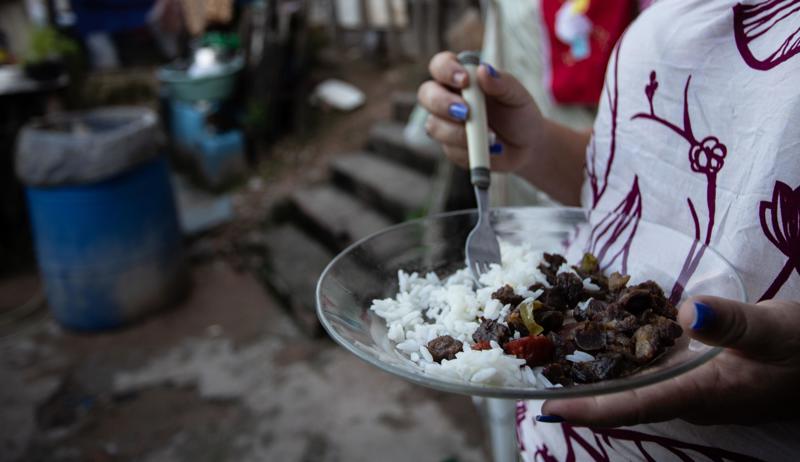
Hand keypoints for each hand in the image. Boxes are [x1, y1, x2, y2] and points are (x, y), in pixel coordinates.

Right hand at [417, 51, 545, 172]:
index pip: (440, 65)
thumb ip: (501, 82)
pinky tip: (489, 148)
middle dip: (442, 103)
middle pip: (426, 94)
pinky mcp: (449, 147)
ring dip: (459, 132)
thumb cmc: (519, 114)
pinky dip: (468, 149)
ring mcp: (445, 124)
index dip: (446, 70)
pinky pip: (448, 148)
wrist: (526, 146)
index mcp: (461, 78)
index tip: (464, 81)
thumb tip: (483, 70)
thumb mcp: (516, 95)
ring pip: (434, 125)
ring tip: (490, 136)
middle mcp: (447, 98)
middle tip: (465, 112)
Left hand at [540, 296, 799, 426]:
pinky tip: (597, 332)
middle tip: (528, 374)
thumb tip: (688, 312)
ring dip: (590, 374)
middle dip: (575, 391)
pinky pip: (645, 367)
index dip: (588, 410)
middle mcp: (684, 395)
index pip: (633, 406)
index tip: (546, 408)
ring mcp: (687, 385)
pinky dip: (617, 353)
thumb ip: (734, 323)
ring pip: (629, 384)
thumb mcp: (776, 330)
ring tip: (546, 354)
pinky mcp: (692, 372)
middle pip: (619, 399)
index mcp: (698, 392)